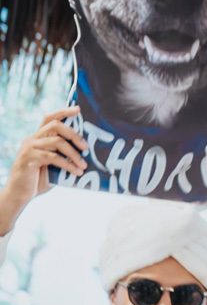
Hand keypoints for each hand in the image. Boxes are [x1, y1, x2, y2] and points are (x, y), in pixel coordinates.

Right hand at [0, 108, 87, 234]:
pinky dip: (68, 164)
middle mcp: (32, 139)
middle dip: (74, 134)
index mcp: (38, 137)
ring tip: (84, 165)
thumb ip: (64, 156)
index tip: (78, 109)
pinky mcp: (29, 159)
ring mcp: (29, 148)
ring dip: (74, 153)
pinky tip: (77, 172)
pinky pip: (53, 157)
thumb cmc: (39, 180)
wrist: (20, 195)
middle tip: (86, 147)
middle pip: (55, 125)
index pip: (49, 118)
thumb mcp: (54, 165)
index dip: (64, 112)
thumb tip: (87, 153)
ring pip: (57, 142)